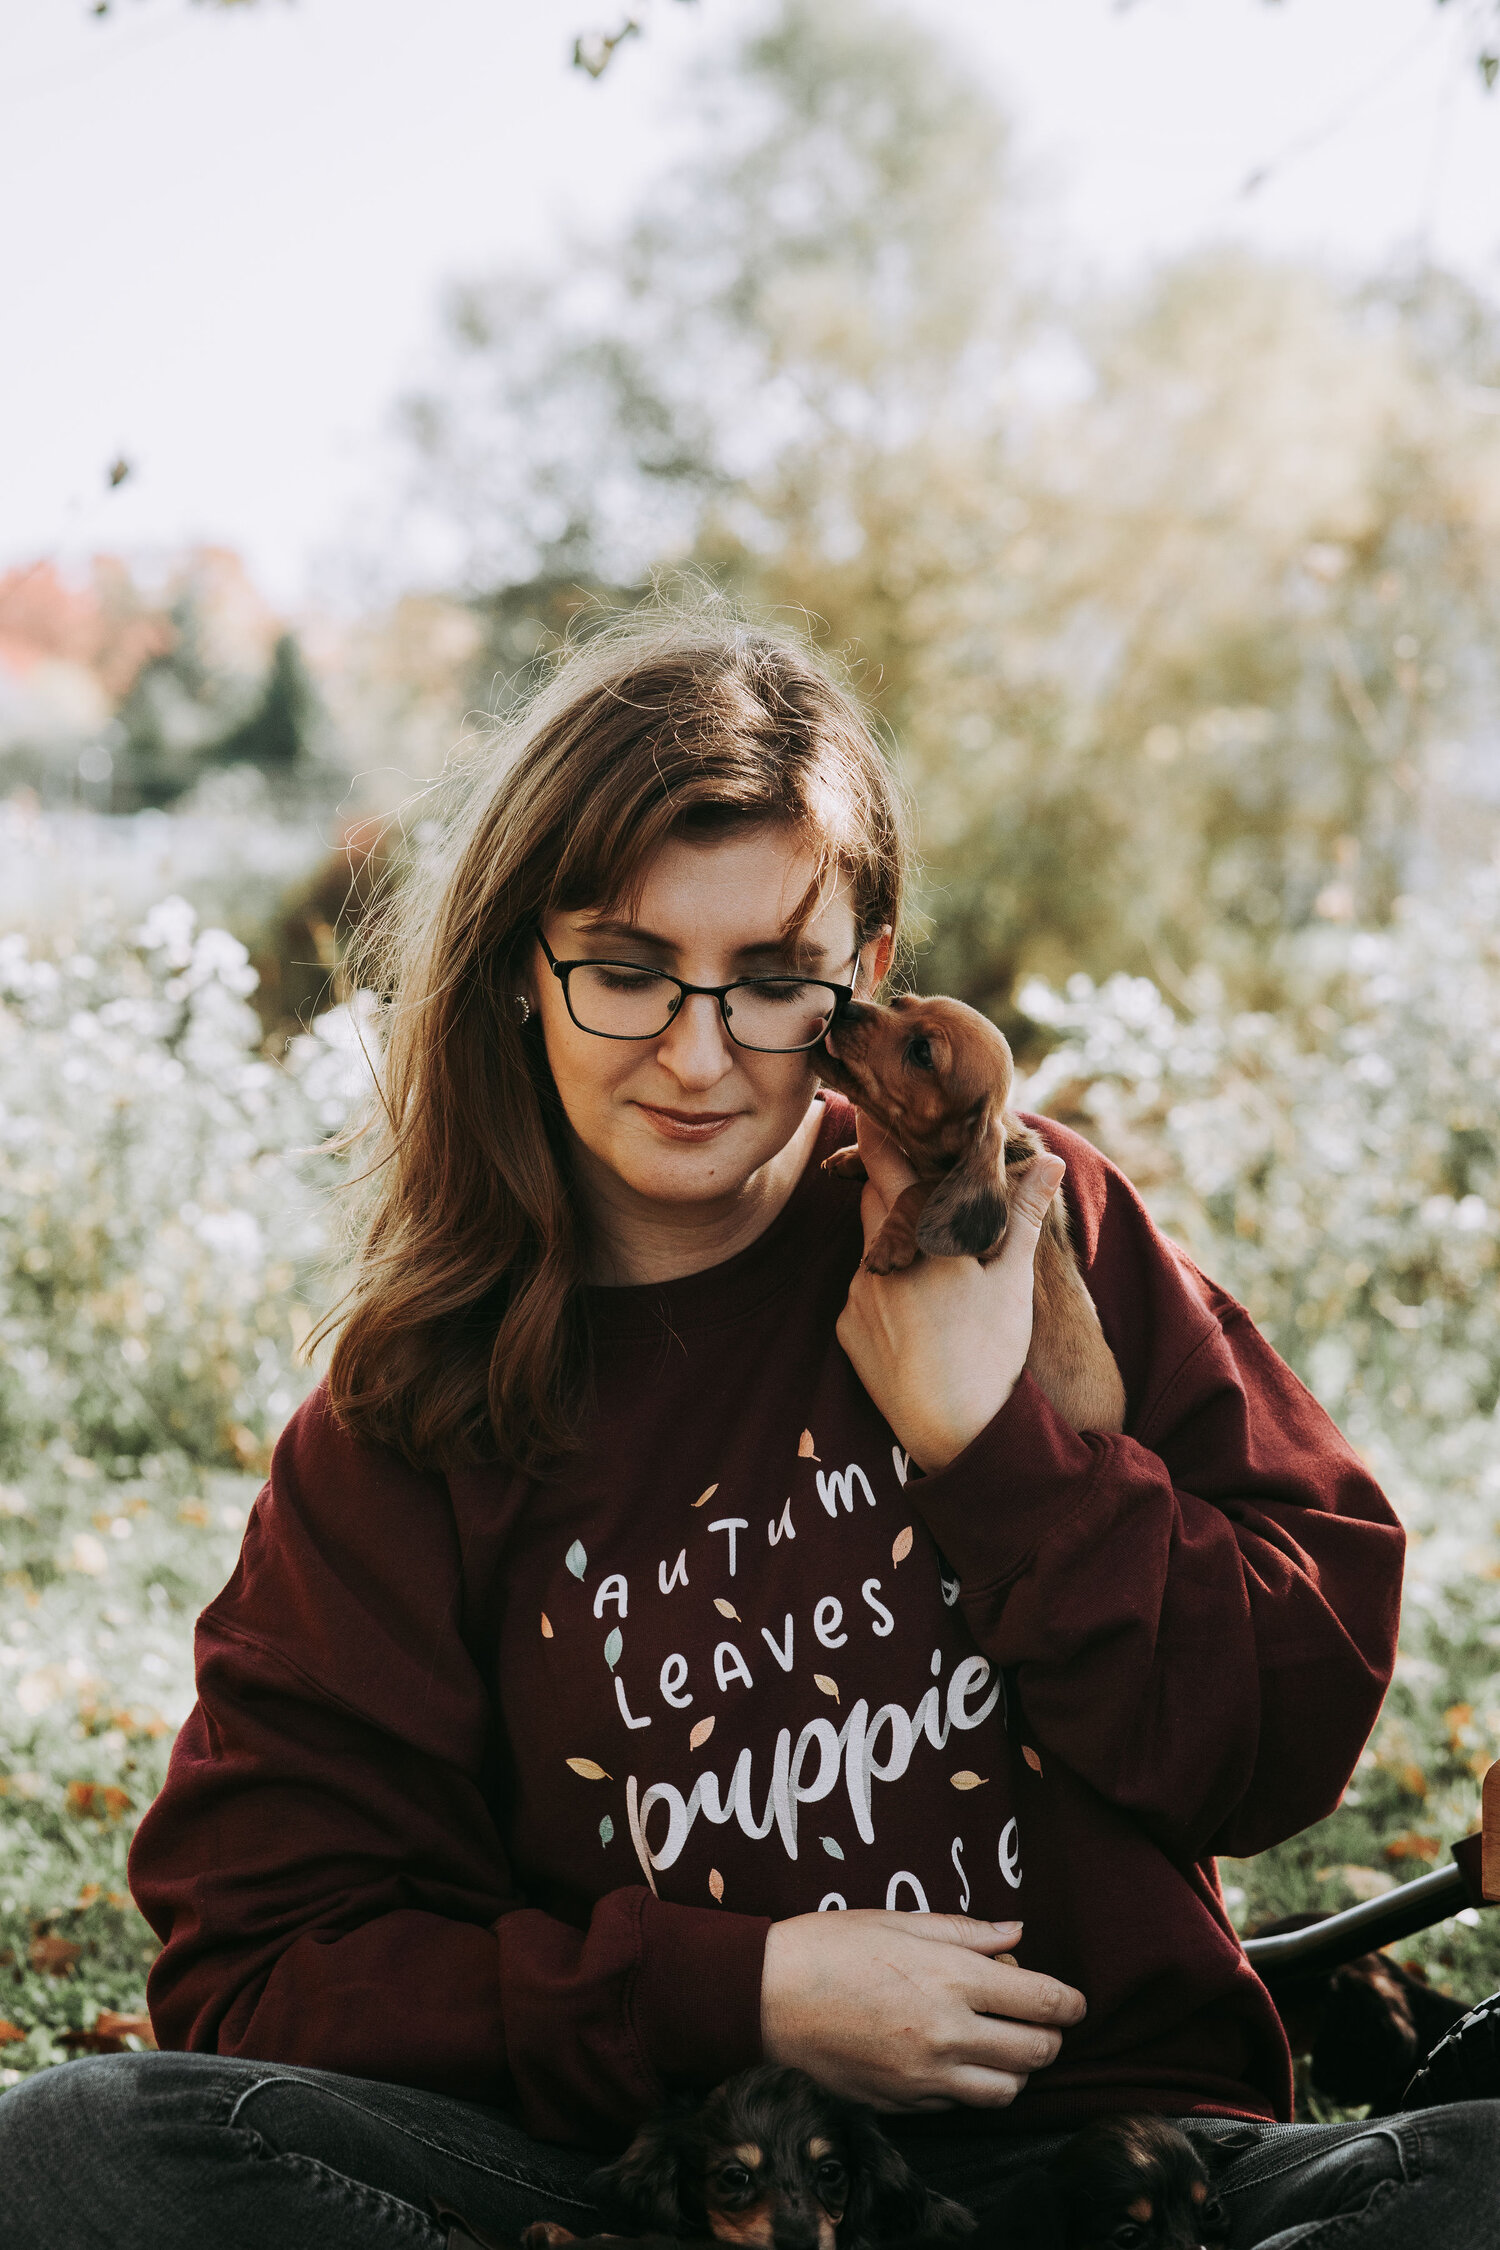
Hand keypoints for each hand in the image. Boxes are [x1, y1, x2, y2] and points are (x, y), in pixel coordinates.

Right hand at [760, 1909, 1084, 2110]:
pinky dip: (971, 2087)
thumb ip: (965, 1931)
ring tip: (1001, 2045)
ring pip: (1005, 2091)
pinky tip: (956, 2060)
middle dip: (1050, 2038)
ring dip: (1016, 2071)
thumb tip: (1016, 1934)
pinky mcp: (902, 2104)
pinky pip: (959, 2105)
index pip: (1041, 2001)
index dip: (1070, 2003)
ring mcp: (924, 2076)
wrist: (762, 1998)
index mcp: (950, 1978)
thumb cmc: (827, 1947)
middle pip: (1035, 2053)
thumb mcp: (897, 1920)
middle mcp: (946, 2033)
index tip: (1075, 2002)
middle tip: (1042, 2022)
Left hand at [834, 1113, 1066, 1471]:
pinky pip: (862, 1288)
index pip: (885, 1164)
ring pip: (870, 1244)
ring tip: (932, 1259)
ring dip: (893, 1237)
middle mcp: (879, 1257)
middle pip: (874, 1199)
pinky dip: (884, 1284)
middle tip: (914, 1175)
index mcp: (921, 1237)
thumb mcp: (1014, 1278)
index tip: (872, 1105)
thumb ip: (1023, 1212)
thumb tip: (1049, 1160)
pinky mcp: (845, 1328)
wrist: (957, 1430)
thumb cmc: (992, 1350)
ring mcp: (857, 1292)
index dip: (876, 1131)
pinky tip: (917, 1311)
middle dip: (891, 1184)